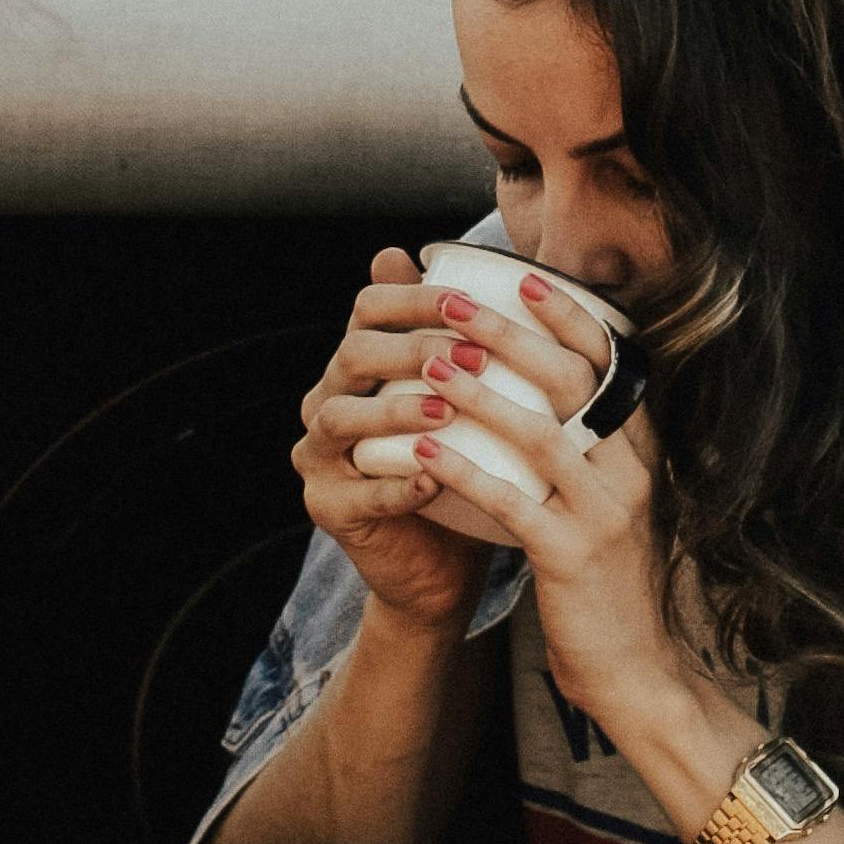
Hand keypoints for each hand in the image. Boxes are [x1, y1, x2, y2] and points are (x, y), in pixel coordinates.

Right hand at [291, 249, 602, 634]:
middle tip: (473, 358)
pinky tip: (434, 480)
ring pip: (339, 417)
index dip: (414, 297)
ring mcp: (319, 455)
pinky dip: (395, 484)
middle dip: (411, 349)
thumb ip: (484, 347)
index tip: (471, 303)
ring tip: (446, 413)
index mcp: (360, 364)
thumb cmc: (469, 468)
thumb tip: (524, 278)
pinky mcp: (326, 506)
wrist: (445, 564)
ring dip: (394, 410)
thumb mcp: (477, 405)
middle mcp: (328, 399)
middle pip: (352, 353)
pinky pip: (356, 490)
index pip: (369, 307)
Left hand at [414, 324, 684, 741]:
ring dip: (478, 393)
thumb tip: (542, 385)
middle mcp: (632, 469)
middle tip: (453, 304)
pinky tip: (420, 452)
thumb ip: (585, 444)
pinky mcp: (572, 556)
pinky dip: (463, 470)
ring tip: (428, 364)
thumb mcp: (609, 499)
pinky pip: (511, 502)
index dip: (568, 316)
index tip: (522, 280)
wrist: (635, 670)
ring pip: (541, 433)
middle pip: (573, 381)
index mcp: (641, 448)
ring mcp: (606, 513)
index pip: (612, 363)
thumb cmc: (606, 576)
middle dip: (510, 335)